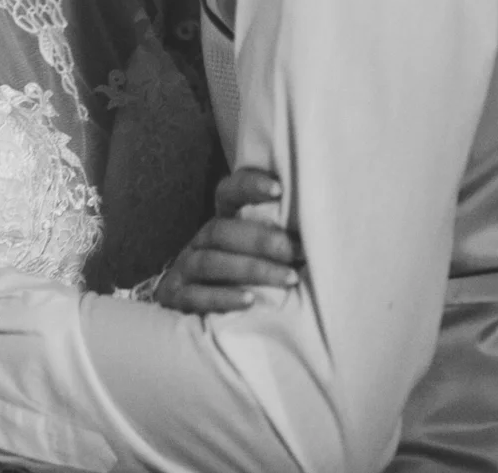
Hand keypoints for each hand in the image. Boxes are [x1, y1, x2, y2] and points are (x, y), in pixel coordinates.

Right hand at [155, 167, 300, 314]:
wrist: (190, 310)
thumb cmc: (237, 279)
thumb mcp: (254, 255)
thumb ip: (277, 242)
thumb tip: (319, 234)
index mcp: (219, 224)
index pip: (227, 193)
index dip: (248, 187)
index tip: (279, 189)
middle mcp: (199, 242)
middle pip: (220, 230)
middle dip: (260, 240)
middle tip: (296, 251)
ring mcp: (184, 269)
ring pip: (210, 262)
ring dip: (251, 269)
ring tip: (288, 279)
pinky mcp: (178, 297)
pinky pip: (197, 296)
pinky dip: (224, 297)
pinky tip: (250, 301)